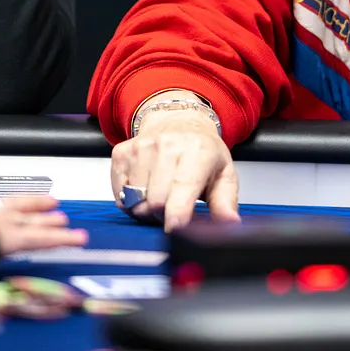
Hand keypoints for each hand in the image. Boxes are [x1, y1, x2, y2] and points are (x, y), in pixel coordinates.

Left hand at [0, 195, 88, 254]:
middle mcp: (4, 224)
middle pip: (34, 224)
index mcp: (6, 239)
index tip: (81, 239)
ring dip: (38, 205)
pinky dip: (15, 199)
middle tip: (71, 227)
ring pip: (21, 207)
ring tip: (53, 203)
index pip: (39, 239)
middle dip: (54, 226)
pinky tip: (14, 201)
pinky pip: (4, 200)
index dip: (61, 240)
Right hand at [110, 110, 238, 231]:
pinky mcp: (122, 152)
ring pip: (136, 200)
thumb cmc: (202, 151)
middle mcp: (168, 145)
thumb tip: (230, 223)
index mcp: (198, 151)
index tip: (175, 230)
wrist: (177, 121)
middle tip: (174, 207)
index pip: (183, 188)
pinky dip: (130, 199)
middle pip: (156, 201)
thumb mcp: (224, 173)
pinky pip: (119, 193)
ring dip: (146, 207)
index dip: (177, 215)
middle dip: (164, 214)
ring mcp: (142, 147)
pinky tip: (144, 187)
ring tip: (160, 195)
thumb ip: (225, 202)